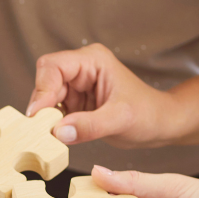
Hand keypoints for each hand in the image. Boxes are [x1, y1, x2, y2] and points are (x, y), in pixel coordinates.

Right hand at [25, 44, 179, 147]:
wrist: (161, 124)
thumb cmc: (148, 114)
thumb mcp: (120, 120)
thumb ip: (89, 126)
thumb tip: (57, 133)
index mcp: (92, 60)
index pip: (53, 67)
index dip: (42, 89)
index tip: (37, 115)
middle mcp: (81, 69)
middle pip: (45, 82)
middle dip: (42, 107)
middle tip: (40, 131)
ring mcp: (76, 86)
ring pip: (46, 99)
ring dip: (46, 118)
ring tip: (51, 136)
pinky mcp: (75, 103)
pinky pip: (54, 112)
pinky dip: (52, 125)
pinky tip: (59, 137)